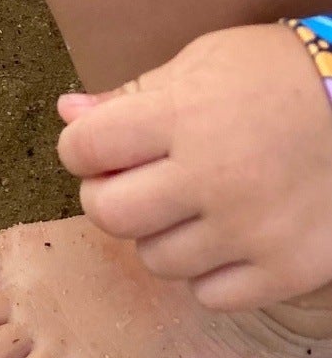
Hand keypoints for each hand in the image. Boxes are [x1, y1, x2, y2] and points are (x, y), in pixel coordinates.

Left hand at [56, 23, 331, 309]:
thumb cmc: (283, 74)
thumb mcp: (205, 63)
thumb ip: (132, 95)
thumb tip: (68, 114)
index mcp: (185, 116)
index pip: (83, 149)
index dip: (84, 149)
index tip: (105, 146)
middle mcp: (215, 177)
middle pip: (108, 214)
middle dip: (110, 197)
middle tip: (140, 183)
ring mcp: (253, 229)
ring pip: (156, 260)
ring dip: (162, 236)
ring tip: (195, 206)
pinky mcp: (289, 269)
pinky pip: (210, 294)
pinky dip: (210, 272)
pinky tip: (230, 237)